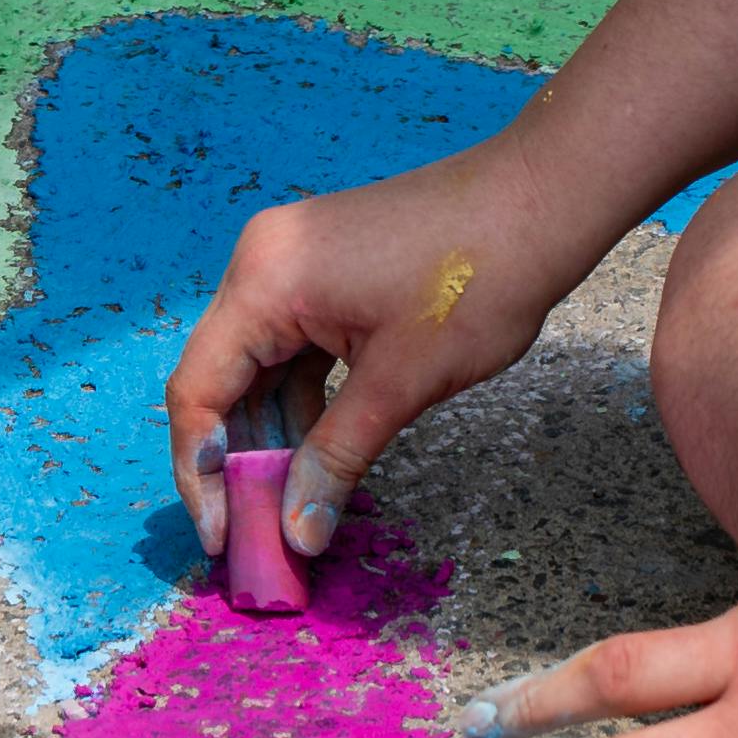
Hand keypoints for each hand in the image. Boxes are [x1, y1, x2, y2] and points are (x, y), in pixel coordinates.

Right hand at [161, 139, 576, 561]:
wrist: (540, 199)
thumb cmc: (477, 279)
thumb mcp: (401, 383)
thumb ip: (337, 459)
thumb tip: (298, 535)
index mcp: (263, 281)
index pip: (197, 391)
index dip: (202, 474)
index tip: (225, 539)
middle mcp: (261, 264)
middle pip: (221, 379)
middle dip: (238, 462)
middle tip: (257, 535)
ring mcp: (292, 263)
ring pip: (259, 368)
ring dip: (272, 436)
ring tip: (288, 507)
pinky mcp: (325, 271)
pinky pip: (293, 347)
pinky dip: (302, 401)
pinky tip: (316, 454)